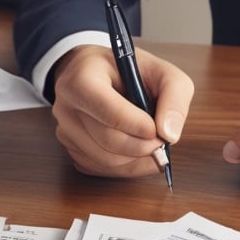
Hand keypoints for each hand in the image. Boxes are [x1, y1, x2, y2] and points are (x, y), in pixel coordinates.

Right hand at [51, 45, 193, 177]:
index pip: (107, 110)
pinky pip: (101, 169)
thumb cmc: (129, 71)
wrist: (97, 74)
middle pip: (108, 140)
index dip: (136, 125)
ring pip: (106, 160)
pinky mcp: (70, 149)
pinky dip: (126, 166)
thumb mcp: (161, 71)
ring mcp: (65, 130)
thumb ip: (174, 96)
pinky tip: (135, 150)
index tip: (156, 129)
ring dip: (136, 159)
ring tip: (150, 143)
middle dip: (142, 146)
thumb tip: (170, 135)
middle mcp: (66, 106)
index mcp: (82, 78)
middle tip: (160, 141)